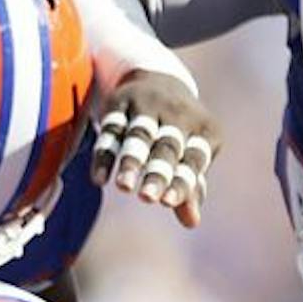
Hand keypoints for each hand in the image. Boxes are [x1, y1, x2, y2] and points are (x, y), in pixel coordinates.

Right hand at [90, 71, 220, 227]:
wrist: (160, 78)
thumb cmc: (181, 132)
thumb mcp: (191, 154)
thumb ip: (191, 188)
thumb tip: (191, 222)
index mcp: (203, 130)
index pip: (193, 159)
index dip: (181, 181)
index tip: (168, 203)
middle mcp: (178, 113)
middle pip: (166, 148)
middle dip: (156, 173)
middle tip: (147, 198)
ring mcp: (148, 105)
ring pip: (138, 137)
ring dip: (131, 162)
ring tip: (124, 187)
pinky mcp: (120, 102)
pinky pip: (111, 130)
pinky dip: (105, 155)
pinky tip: (99, 179)